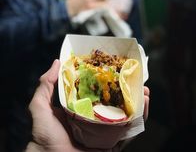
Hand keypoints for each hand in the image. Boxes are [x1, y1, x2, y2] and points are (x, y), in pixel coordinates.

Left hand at [26, 60, 149, 151]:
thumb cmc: (44, 136)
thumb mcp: (40, 107)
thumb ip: (46, 85)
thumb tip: (56, 62)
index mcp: (81, 108)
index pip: (98, 90)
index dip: (108, 79)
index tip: (115, 68)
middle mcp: (95, 118)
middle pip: (115, 100)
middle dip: (126, 88)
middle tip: (134, 77)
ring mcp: (105, 130)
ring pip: (126, 113)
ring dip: (137, 101)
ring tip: (143, 89)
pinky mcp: (113, 143)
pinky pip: (130, 131)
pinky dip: (140, 118)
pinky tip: (144, 104)